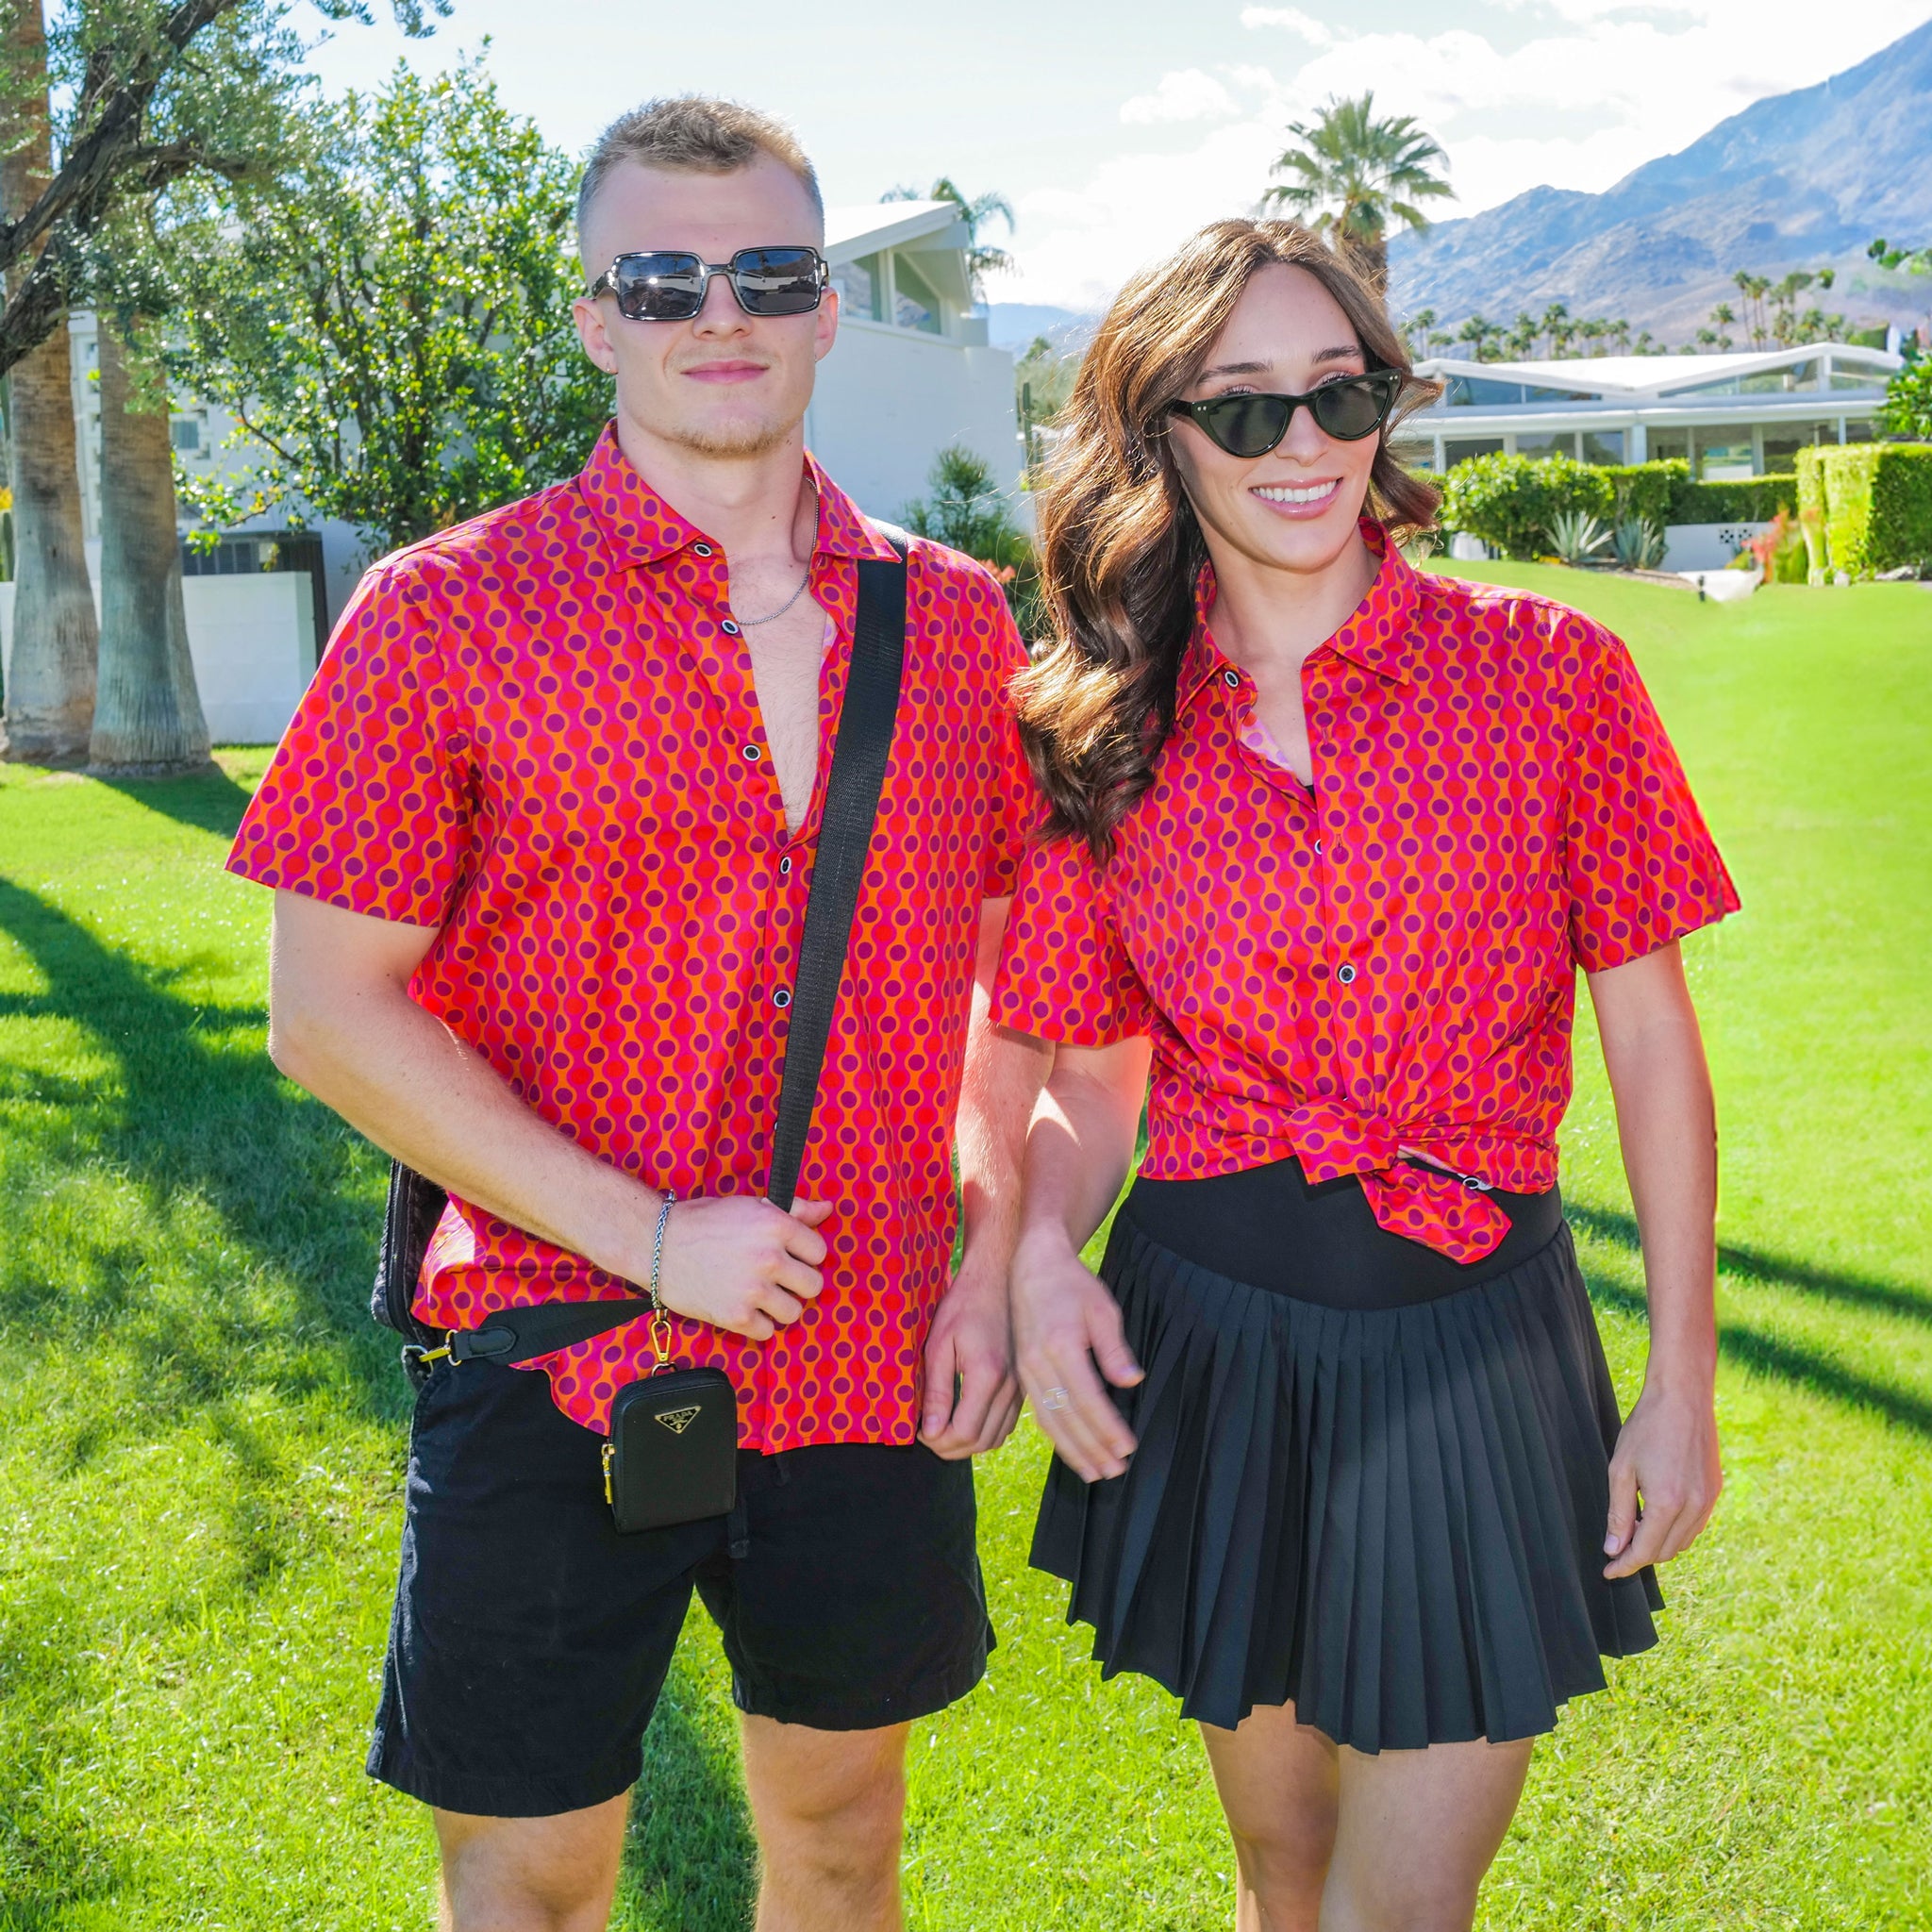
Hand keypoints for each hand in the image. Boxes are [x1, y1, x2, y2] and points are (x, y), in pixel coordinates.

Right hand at [653, 1195, 833, 1341]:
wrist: (656, 1243)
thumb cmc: (702, 1221)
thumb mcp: (750, 1205)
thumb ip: (794, 1209)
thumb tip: (827, 1209)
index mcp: (776, 1225)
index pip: (819, 1251)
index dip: (804, 1255)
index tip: (788, 1256)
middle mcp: (769, 1257)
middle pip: (813, 1285)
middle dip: (797, 1283)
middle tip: (777, 1278)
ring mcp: (753, 1290)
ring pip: (794, 1312)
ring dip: (780, 1306)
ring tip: (760, 1295)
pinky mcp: (735, 1316)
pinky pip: (768, 1332)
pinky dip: (757, 1324)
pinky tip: (743, 1308)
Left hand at [918, 1256, 1020, 1459]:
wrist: (998, 1279)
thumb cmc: (964, 1306)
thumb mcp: (939, 1343)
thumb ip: (936, 1390)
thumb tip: (931, 1432)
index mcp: (988, 1375)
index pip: (964, 1432)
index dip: (937, 1442)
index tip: (918, 1432)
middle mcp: (1010, 1386)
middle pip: (980, 1441)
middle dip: (949, 1447)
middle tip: (926, 1435)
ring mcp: (1020, 1388)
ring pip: (996, 1438)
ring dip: (968, 1444)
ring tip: (943, 1431)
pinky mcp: (1023, 1386)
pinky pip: (1006, 1424)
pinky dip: (985, 1432)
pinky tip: (966, 1419)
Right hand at [1012, 1228, 1142, 1481]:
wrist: (1031, 1266)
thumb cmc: (1073, 1284)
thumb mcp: (1102, 1309)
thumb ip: (1114, 1348)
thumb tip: (1131, 1381)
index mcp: (1061, 1346)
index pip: (1089, 1399)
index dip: (1108, 1428)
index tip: (1128, 1448)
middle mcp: (1039, 1363)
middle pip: (1067, 1417)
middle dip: (1092, 1448)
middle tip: (1114, 1472)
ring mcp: (1027, 1369)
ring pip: (1049, 1420)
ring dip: (1073, 1450)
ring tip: (1093, 1472)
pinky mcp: (1022, 1372)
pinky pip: (1039, 1411)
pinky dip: (1056, 1435)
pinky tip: (1070, 1449)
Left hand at [1603, 1378, 1721, 1578]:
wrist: (1682, 1398)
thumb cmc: (1646, 1428)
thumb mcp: (1621, 1469)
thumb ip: (1618, 1512)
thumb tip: (1613, 1548)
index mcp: (1667, 1503)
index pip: (1645, 1551)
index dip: (1625, 1565)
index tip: (1608, 1571)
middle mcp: (1694, 1507)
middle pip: (1665, 1552)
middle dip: (1640, 1556)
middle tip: (1616, 1547)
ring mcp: (1709, 1501)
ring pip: (1683, 1542)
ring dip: (1658, 1545)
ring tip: (1634, 1529)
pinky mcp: (1715, 1492)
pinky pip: (1695, 1526)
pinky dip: (1675, 1531)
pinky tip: (1656, 1516)